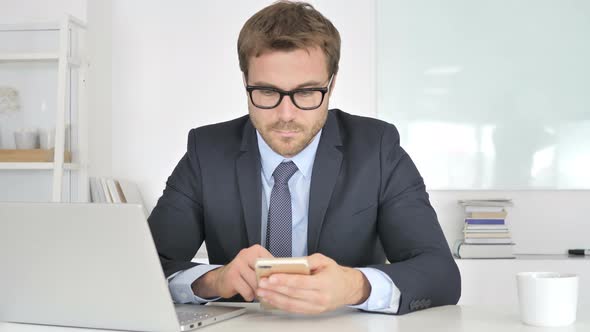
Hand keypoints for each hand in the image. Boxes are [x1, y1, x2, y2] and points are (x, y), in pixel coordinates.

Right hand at [192, 244, 272, 300]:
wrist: (222, 278)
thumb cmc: (243, 273)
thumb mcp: (256, 266)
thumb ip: (268, 268)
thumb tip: (285, 275)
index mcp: (256, 250)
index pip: (271, 262)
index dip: (276, 274)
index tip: (277, 281)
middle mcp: (246, 254)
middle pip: (264, 273)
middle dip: (266, 284)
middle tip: (267, 289)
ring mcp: (238, 265)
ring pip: (256, 283)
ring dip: (258, 291)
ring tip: (257, 292)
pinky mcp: (232, 277)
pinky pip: (247, 291)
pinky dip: (249, 296)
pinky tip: (248, 293)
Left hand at [256, 253, 370, 313]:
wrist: (347, 289)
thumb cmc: (335, 274)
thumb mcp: (325, 260)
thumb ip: (310, 260)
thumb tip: (293, 262)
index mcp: (323, 283)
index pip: (300, 282)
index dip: (284, 280)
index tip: (271, 277)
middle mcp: (319, 297)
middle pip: (293, 294)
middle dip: (275, 289)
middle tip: (262, 284)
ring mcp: (315, 307)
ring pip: (291, 304)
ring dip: (274, 298)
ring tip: (263, 292)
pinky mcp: (312, 311)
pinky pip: (294, 309)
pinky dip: (280, 304)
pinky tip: (272, 299)